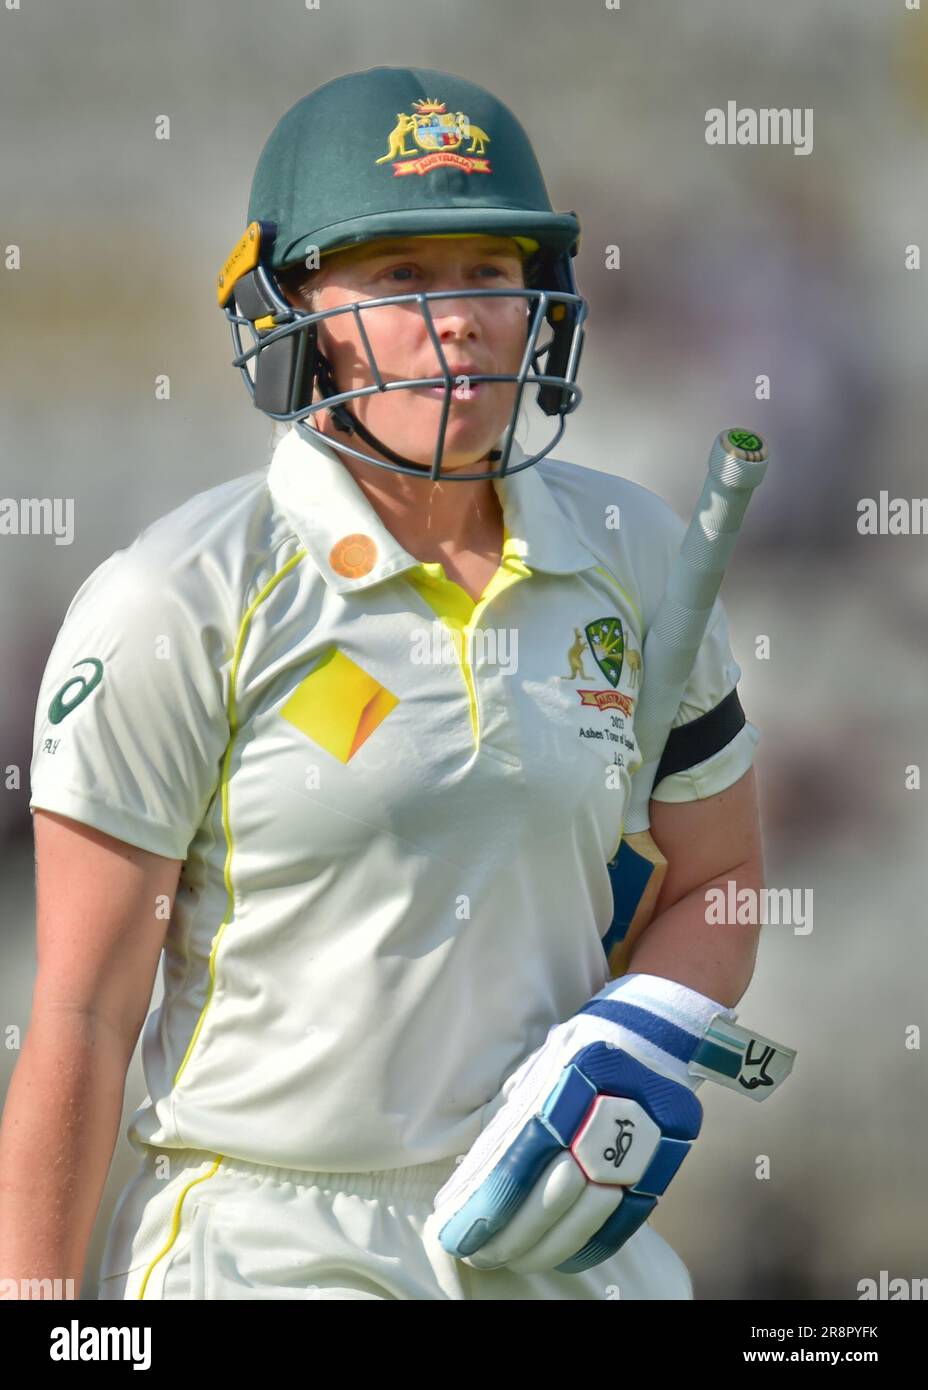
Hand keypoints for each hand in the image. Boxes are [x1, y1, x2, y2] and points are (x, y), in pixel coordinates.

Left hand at [425, 974, 735, 1274]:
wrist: (657, 1035)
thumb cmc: (582, 1051)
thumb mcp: (539, 1068)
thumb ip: (511, 1121)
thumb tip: (470, 1182)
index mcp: (570, 1078)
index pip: (522, 1156)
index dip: (491, 1202)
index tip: (460, 1232)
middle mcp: (609, 1111)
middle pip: (555, 1192)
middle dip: (512, 1234)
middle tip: (481, 1255)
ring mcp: (645, 1141)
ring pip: (589, 1214)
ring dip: (547, 1246)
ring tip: (515, 1260)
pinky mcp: (665, 1163)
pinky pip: (626, 1219)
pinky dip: (590, 1244)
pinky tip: (561, 1256)